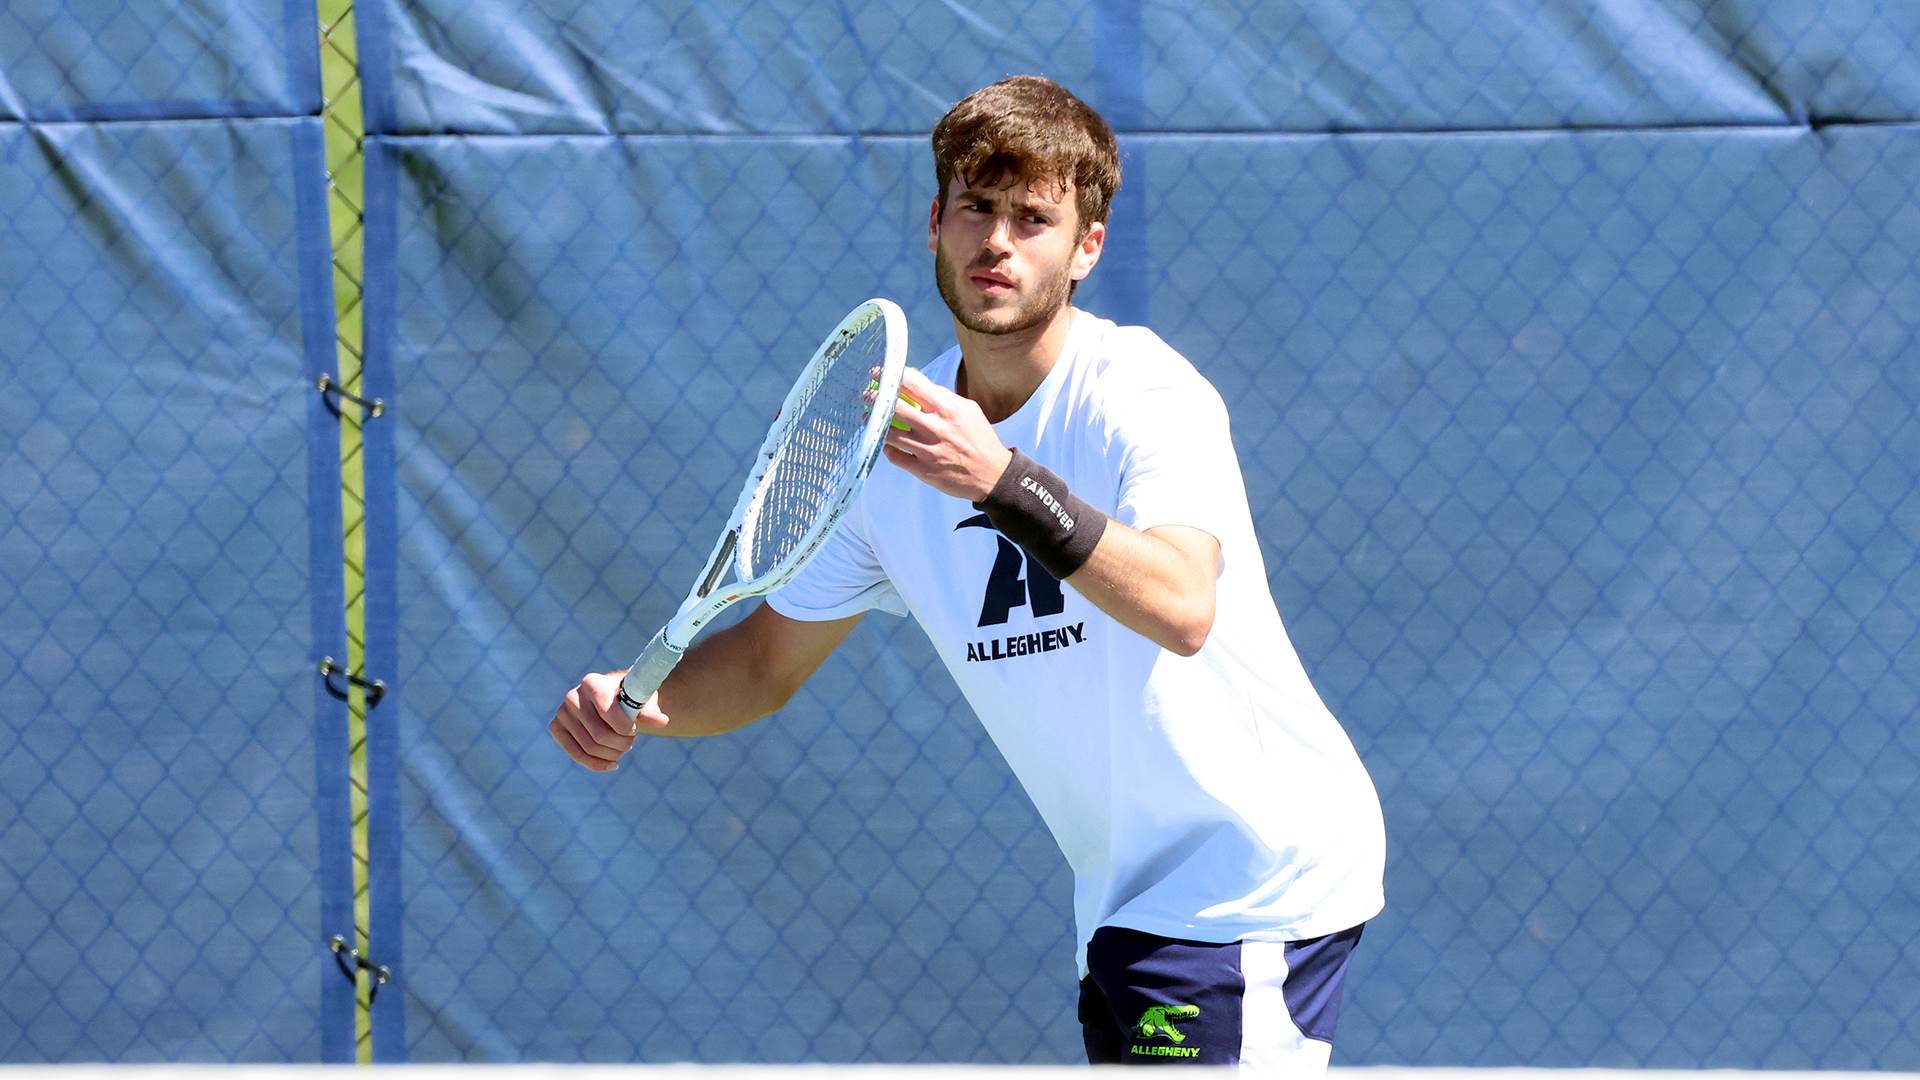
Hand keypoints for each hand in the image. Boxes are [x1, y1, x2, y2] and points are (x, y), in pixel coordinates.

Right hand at [550, 670, 666, 770]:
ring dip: (613, 754)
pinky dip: (597, 764)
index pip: (608, 712)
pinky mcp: (557, 728)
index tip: (634, 729)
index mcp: (593, 682)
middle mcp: (573, 696)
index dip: (625, 727)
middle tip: (631, 741)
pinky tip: (613, 765)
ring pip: (590, 747)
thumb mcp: (642, 701)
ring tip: (624, 747)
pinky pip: (576, 754)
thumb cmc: (629, 698)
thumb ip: (651, 711)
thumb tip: (662, 721)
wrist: (613, 698)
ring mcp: (562, 713)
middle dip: (621, 743)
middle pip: (600, 735)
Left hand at [881, 367, 1013, 500]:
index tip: (878, 375)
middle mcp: (935, 427)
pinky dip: (887, 448)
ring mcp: (927, 450)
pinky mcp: (923, 470)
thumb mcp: (969, 410)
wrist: (992, 474)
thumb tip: (921, 388)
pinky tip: (886, 444)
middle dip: (875, 399)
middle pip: (894, 407)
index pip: (912, 385)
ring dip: (875, 424)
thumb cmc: (980, 439)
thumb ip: (944, 398)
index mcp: (947, 408)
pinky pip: (895, 456)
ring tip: (869, 420)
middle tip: (867, 397)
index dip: (890, 377)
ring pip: (890, 433)